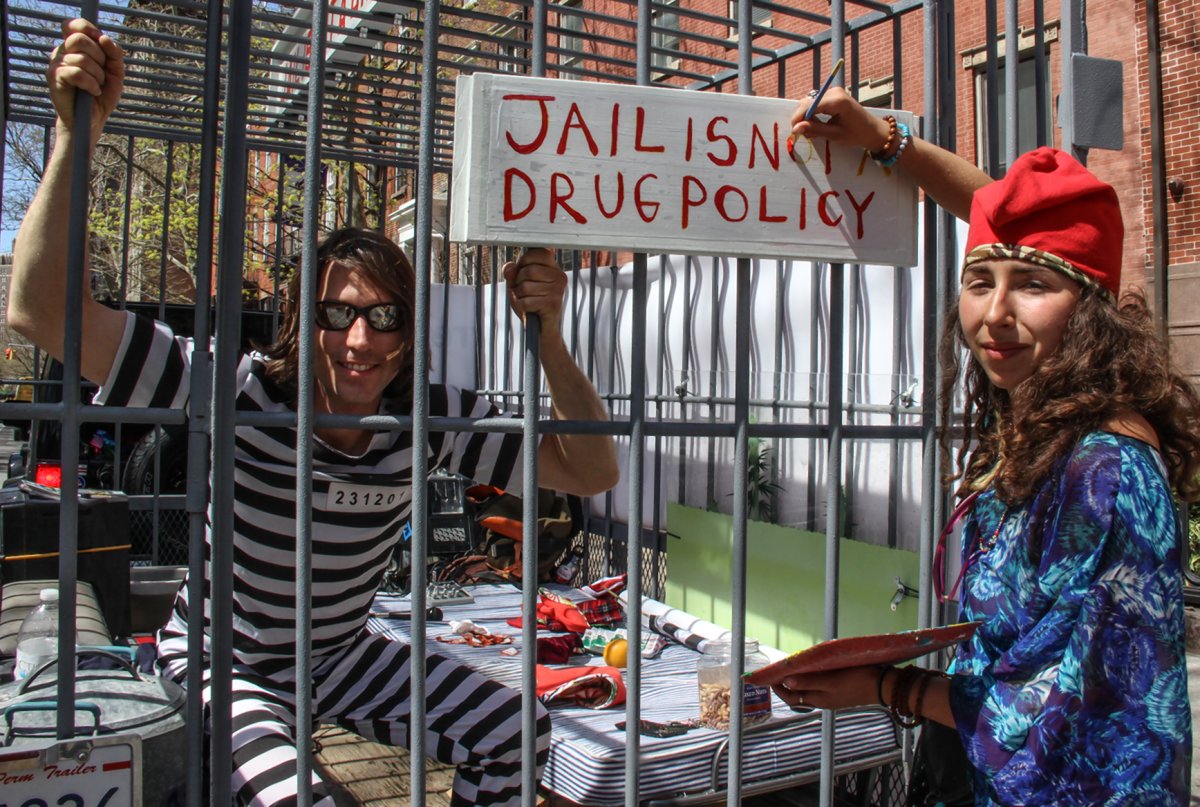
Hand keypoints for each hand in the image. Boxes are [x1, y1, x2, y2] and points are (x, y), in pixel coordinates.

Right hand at [48, 18, 123, 140]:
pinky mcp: (54, 77)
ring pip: (81, 58)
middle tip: (102, 74)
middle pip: (80, 39)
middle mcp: (62, 51)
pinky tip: (93, 92)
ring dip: (98, 75)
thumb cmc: (101, 95)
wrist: (92, 120)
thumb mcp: (115, 72)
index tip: (101, 42)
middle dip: (100, 57)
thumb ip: (114, 54)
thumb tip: (104, 38)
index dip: (89, 29)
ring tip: (97, 86)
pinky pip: (76, 72)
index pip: (75, 25)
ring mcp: (56, 63)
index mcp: (74, 47)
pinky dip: (91, 83)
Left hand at [503, 248, 566, 334]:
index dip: (524, 261)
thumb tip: (509, 267)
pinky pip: (526, 301)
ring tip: (526, 301)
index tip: (522, 271)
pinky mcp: (553, 304)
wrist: (542, 330)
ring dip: (519, 296)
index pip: (538, 252)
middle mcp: (559, 277)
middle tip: (523, 292)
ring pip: (525, 286)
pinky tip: (528, 310)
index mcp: (554, 268)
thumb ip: (512, 273)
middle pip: (528, 270)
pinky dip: (521, 306)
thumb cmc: (531, 304)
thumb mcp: (518, 285)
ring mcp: (558, 290)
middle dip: (518, 282)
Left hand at [771, 664, 887, 711]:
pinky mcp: (840, 688)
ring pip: (809, 688)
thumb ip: (809, 682)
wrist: (884, 686)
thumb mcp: (831, 681)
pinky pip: (820, 684)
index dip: (778, 689)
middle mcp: (823, 699)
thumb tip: (786, 682)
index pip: (791, 698)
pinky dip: (812, 676)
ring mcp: (832, 694)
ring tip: (793, 664)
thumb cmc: (858, 682)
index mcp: (819, 699)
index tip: (770, 676)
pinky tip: (813, 665)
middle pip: (798, 693)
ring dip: (799, 678)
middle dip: (786, 682)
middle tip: (780, 667)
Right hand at [790, 86, 889, 154]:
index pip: (809, 105)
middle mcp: (834, 92)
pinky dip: (812, 115)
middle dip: (802, 118)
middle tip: (806, 135)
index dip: (798, 118)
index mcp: (837, 101)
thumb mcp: (835, 135)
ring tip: (814, 132)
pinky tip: (817, 125)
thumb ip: (814, 130)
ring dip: (807, 118)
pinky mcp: (833, 95)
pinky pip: (815, 104)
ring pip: (809, 103)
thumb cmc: (857, 134)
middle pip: (807, 102)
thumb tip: (795, 129)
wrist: (873, 130)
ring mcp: (834, 92)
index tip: (794, 132)